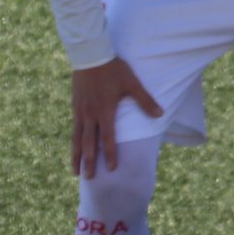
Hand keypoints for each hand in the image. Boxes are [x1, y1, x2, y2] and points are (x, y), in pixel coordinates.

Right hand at [71, 58, 158, 177]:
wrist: (90, 55)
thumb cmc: (114, 69)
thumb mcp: (132, 84)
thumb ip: (145, 100)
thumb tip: (160, 114)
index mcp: (105, 111)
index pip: (108, 138)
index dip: (110, 154)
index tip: (110, 169)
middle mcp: (90, 115)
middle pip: (88, 143)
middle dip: (88, 162)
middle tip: (87, 179)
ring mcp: (80, 111)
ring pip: (77, 139)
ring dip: (76, 156)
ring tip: (75, 171)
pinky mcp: (75, 106)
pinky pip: (73, 128)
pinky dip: (73, 142)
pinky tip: (74, 148)